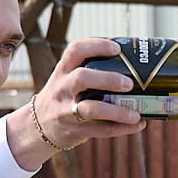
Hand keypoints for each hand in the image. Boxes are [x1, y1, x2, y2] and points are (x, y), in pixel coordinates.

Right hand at [5, 38, 142, 165]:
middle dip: (109, 79)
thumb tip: (133, 64)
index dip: (96, 46)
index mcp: (63, 70)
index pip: (75, 50)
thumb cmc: (64, 96)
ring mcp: (67, 111)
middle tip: (129, 84)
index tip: (117, 49)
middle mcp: (63, 88)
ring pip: (92, 109)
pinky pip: (101, 131)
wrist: (39, 124)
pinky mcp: (75, 131)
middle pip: (82, 78)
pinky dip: (122, 128)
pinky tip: (139, 124)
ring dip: (117, 112)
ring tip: (136, 114)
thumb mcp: (66, 78)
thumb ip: (90, 70)